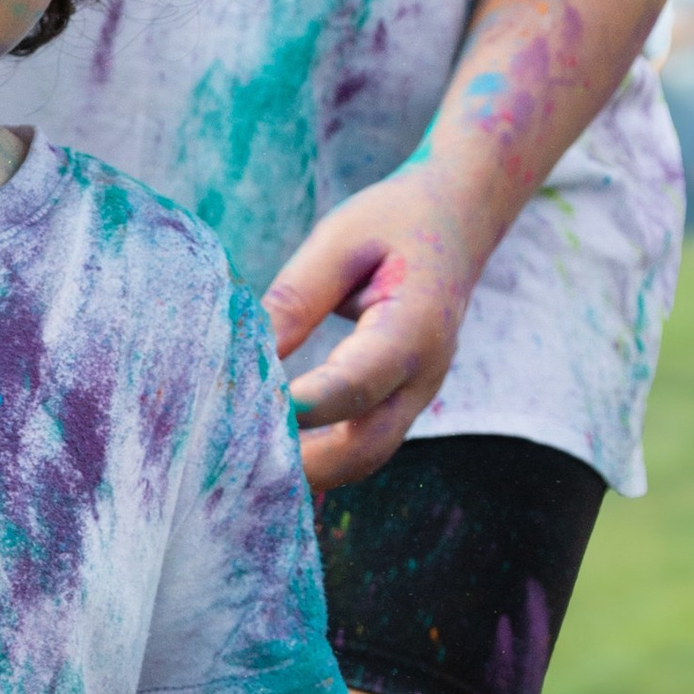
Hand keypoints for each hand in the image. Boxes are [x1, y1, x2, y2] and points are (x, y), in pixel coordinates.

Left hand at [266, 163, 487, 489]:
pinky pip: (361, 446)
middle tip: (234, 466)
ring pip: (364, 459)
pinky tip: (269, 458)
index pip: (357, 383)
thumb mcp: (340, 241)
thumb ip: (296, 298)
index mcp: (414, 327)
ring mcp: (416, 396)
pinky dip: (318, 461)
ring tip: (242, 470)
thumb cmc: (395, 221)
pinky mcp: (400, 402)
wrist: (460, 219)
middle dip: (302, 466)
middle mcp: (422, 375)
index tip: (254, 415)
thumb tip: (246, 355)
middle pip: (365, 448)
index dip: (307, 406)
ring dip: (308, 473)